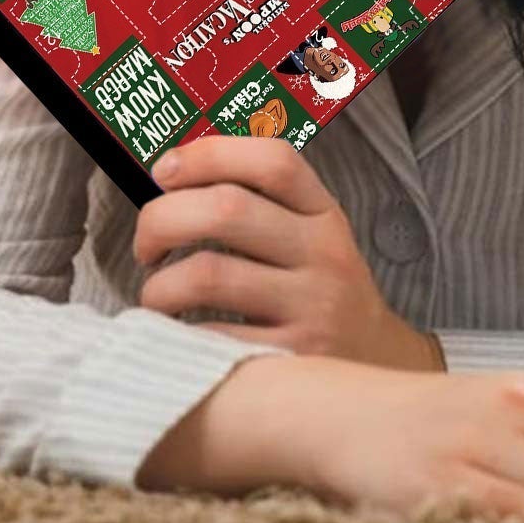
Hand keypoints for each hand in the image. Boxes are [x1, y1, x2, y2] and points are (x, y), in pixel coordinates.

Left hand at [136, 136, 436, 371]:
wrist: (377, 368)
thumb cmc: (317, 292)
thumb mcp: (310, 235)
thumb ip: (260, 203)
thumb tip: (170, 177)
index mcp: (322, 211)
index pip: (271, 160)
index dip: (208, 155)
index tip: (162, 171)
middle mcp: (322, 252)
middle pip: (228, 209)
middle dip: (163, 219)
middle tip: (146, 246)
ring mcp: (312, 307)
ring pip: (209, 274)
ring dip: (160, 285)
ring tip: (156, 296)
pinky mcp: (293, 360)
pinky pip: (213, 338)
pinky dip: (177, 333)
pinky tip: (174, 335)